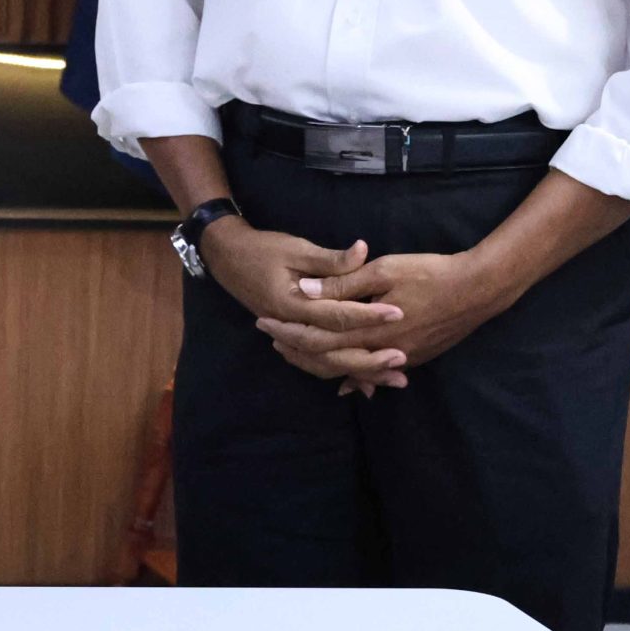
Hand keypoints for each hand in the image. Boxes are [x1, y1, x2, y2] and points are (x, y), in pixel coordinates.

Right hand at [199, 222, 408, 393]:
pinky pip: (317, 362)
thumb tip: (363, 251)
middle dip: (369, 357)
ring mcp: (289, 336)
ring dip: (360, 372)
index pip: (335, 315)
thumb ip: (330, 259)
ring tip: (394, 378)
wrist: (227, 258)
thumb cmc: (262, 250)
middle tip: (402, 358)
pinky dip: (342, 372)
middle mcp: (290, 327)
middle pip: (332, 351)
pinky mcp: (293, 339)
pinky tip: (366, 382)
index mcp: (291, 305)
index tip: (398, 314)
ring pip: (325, 363)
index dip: (368, 315)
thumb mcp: (296, 248)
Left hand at [257, 250, 510, 387]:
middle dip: (296, 350)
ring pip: (350, 370)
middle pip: (327, 360)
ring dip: (320, 362)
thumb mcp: (383, 270)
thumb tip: (304, 291)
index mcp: (370, 329)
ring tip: (295, 351)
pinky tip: (341, 377)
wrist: (480, 289)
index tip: (264, 322)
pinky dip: (353, 373)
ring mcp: (400, 357)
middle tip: (271, 338)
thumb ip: (344, 283)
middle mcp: (382, 351)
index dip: (287, 332)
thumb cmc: (431, 273)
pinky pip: (375, 372)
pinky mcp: (414, 357)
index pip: (317, 338)